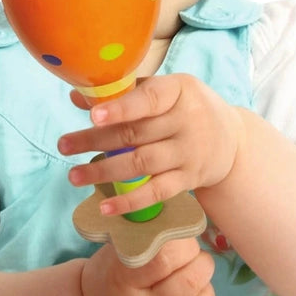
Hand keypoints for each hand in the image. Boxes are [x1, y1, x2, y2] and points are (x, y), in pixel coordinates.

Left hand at [58, 74, 244, 217]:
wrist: (232, 140)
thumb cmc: (188, 107)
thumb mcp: (165, 89)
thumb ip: (125, 91)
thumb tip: (78, 97)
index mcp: (179, 91)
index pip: (149, 99)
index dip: (121, 107)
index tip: (93, 115)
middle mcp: (187, 121)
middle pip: (135, 133)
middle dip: (95, 141)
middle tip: (63, 145)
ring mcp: (188, 153)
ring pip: (141, 164)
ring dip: (104, 172)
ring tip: (74, 175)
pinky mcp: (189, 180)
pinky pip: (157, 193)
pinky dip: (130, 201)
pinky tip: (105, 206)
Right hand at [81, 238, 217, 295]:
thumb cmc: (112, 271)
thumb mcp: (118, 248)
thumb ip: (146, 233)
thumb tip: (180, 207)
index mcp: (123, 282)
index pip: (163, 259)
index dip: (179, 241)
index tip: (178, 232)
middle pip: (190, 281)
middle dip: (199, 258)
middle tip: (190, 251)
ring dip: (205, 282)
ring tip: (191, 273)